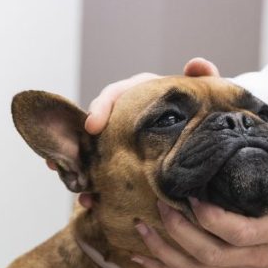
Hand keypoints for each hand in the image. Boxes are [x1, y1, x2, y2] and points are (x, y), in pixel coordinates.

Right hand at [70, 58, 220, 209]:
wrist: (206, 133)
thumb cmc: (201, 109)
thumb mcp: (204, 95)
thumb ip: (204, 78)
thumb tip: (197, 65)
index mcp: (141, 94)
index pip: (115, 95)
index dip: (101, 107)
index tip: (93, 124)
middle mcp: (127, 117)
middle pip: (94, 126)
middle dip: (75, 142)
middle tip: (61, 157)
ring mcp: (124, 141)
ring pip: (93, 152)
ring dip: (78, 169)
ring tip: (73, 184)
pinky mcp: (126, 163)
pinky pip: (104, 174)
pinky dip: (93, 188)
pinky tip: (89, 202)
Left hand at [132, 187, 267, 267]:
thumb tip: (257, 126)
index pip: (239, 233)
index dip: (212, 218)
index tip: (192, 196)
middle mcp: (253, 257)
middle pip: (209, 253)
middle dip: (179, 230)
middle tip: (159, 202)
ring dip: (163, 249)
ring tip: (140, 225)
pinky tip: (137, 256)